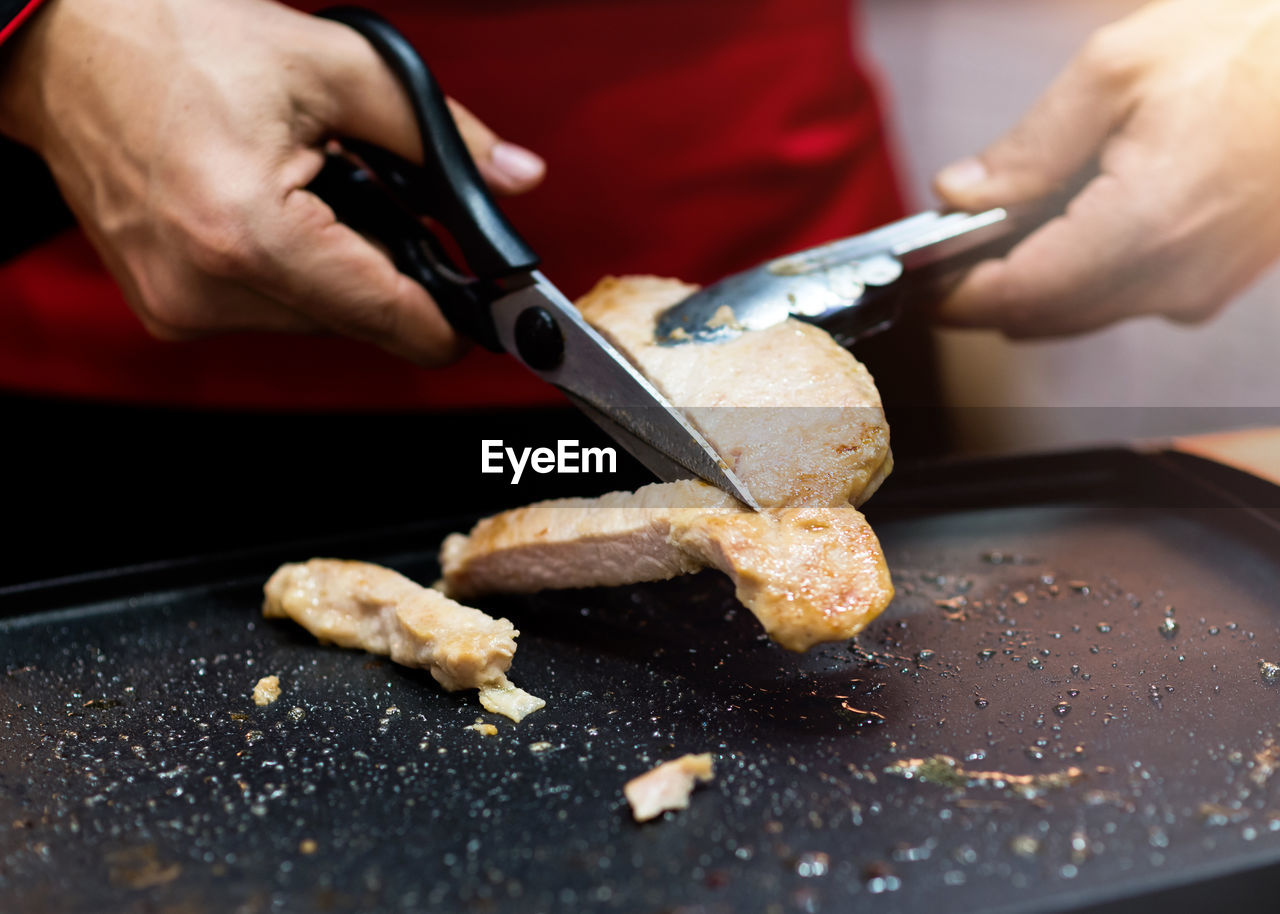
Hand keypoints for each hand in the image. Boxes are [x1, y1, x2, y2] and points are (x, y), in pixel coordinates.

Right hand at [0, 0, 544, 363]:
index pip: (390, 317)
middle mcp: (209, 290)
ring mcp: (180, 306)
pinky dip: (288, 268)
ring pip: (315, 316)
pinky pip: (268, 308)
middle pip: (356, 317)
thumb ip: (438, 133)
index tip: (485, 313)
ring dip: (333, 264)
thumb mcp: (335, 65)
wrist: (68, 39)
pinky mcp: (166, 307)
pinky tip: (271, 206)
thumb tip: (513, 178)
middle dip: (382, 264)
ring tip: (306, 186)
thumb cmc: (175, 37)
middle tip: (368, 192)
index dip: (450, 317)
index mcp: (250, 235)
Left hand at [932, 0, 1279, 337]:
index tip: (918, 283)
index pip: (1019, 296)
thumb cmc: (1252, 45)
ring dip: (1032, 286)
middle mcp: (1173, 277)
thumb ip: (1028, 147)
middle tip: (946, 254)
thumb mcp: (1117, 70)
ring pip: (1082, 312)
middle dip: (986, 291)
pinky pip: (1125, 297)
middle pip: (1044, 315)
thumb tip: (959, 193)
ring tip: (999, 234)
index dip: (956, 298)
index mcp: (1143, 226)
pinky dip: (1080, 277)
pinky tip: (1067, 228)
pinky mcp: (1215, 281)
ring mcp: (1199, 287)